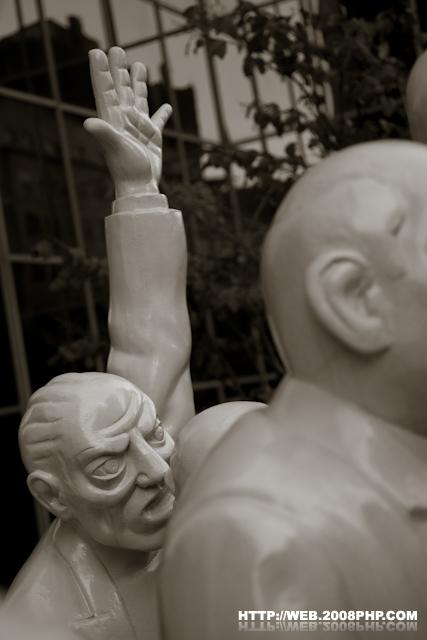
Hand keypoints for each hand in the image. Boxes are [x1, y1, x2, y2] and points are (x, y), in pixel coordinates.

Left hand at [84, 47, 171, 198]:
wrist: (140, 187)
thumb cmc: (126, 168)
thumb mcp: (115, 148)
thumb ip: (103, 133)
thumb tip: (88, 122)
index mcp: (113, 118)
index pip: (105, 90)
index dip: (101, 71)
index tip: (97, 52)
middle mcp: (124, 120)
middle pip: (120, 89)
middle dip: (119, 69)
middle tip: (117, 49)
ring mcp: (138, 127)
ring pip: (138, 99)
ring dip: (138, 82)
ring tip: (139, 65)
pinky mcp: (152, 137)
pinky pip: (157, 120)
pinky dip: (162, 113)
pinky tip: (167, 105)